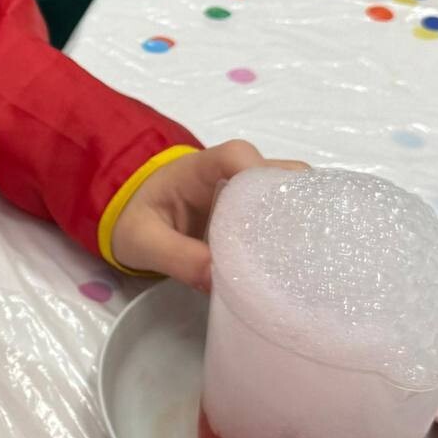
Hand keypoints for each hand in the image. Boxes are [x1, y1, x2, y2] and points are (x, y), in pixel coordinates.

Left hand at [110, 143, 304, 287]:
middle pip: (282, 174)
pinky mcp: (257, 209)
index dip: (262, 180)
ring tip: (301, 261)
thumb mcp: (144, 243)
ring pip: (291, 193)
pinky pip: (285, 212)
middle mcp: (234, 171)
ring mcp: (250, 189)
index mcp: (201, 168)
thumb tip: (216, 280)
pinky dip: (294, 233)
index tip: (271, 221)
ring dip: (300, 223)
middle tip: (298, 254)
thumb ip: (178, 258)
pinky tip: (294, 262)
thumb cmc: (137, 221)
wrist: (135, 219)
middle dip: (296, 209)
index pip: (240, 157)